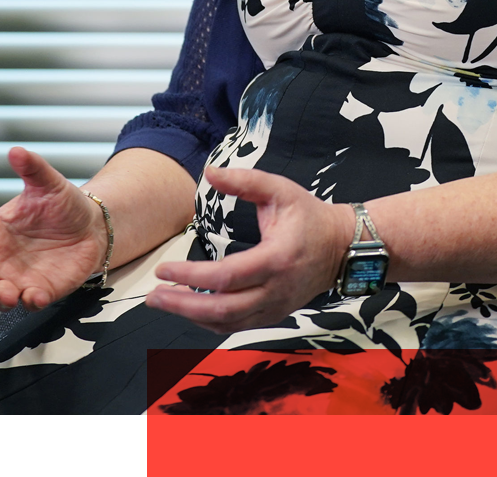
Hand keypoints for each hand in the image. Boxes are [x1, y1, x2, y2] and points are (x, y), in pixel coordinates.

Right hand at [0, 146, 106, 312]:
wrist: (92, 226)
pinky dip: (29, 302)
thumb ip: (32, 168)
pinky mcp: (40, 290)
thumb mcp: (48, 183)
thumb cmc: (63, 204)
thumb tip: (16, 151)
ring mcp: (18, 277)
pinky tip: (36, 294)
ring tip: (7, 292)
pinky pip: (28, 303)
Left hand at [143, 167, 350, 334]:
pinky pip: (237, 325)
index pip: (225, 277)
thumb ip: (244, 180)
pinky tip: (190, 310)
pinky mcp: (274, 315)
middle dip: (182, 306)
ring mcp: (275, 307)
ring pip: (227, 323)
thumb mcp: (280, 190)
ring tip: (163, 302)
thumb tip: (209, 171)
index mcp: (276, 259)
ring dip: (191, 317)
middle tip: (153, 296)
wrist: (343, 247)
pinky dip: (210, 321)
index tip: (163, 269)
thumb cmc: (309, 216)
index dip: (191, 277)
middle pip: (222, 309)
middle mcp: (275, 290)